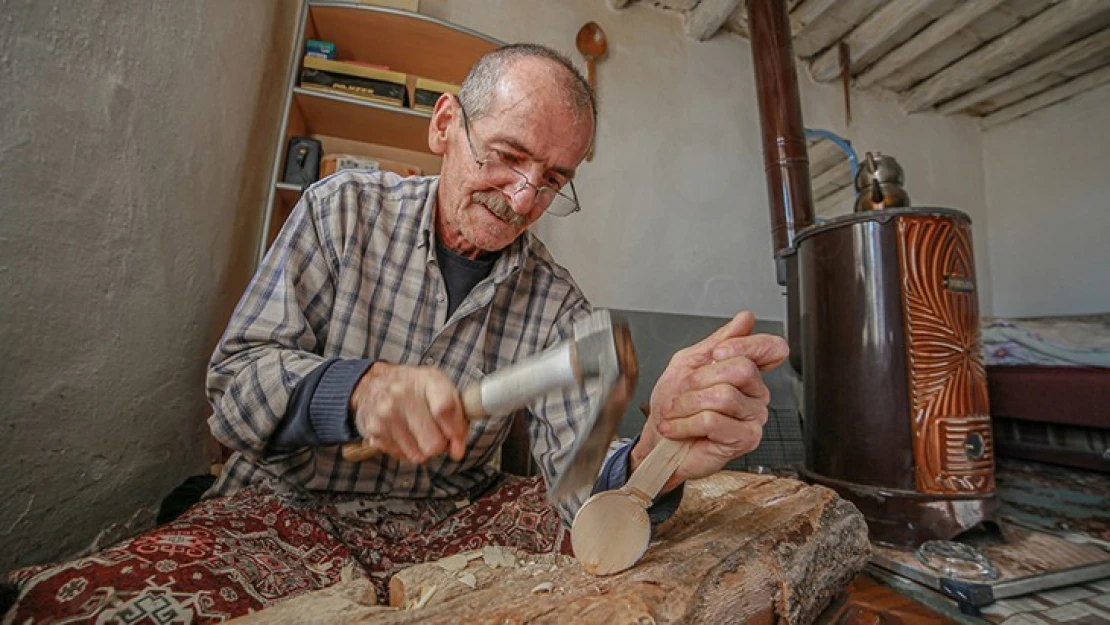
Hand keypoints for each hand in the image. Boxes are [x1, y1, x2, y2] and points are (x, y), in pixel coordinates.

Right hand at [349, 362, 469, 462]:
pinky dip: (408, 449)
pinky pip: (403, 457)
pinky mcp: (374, 432)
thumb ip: (458, 418)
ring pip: (419, 455)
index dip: (455, 429)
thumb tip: (457, 452)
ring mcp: (385, 415)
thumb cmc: (416, 388)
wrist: (373, 384)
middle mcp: (402, 395)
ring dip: (424, 448)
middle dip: (440, 444)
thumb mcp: (442, 389)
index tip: (455, 432)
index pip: (445, 410)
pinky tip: (405, 433)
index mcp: (426, 380)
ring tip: (419, 430)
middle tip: (436, 432)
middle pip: (434, 443)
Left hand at [632, 311, 788, 490]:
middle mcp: (756, 393)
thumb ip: (717, 341)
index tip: (717, 353)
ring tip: (676, 413)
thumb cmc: (673, 406)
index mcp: (746, 371)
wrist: (658, 442)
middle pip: (741, 368)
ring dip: (687, 404)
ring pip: (724, 396)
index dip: (747, 345)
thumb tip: (745, 319)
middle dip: (700, 379)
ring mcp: (754, 417)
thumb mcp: (688, 364)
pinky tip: (676, 428)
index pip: (771, 348)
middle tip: (682, 392)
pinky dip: (685, 423)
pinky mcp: (745, 439)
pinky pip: (714, 420)